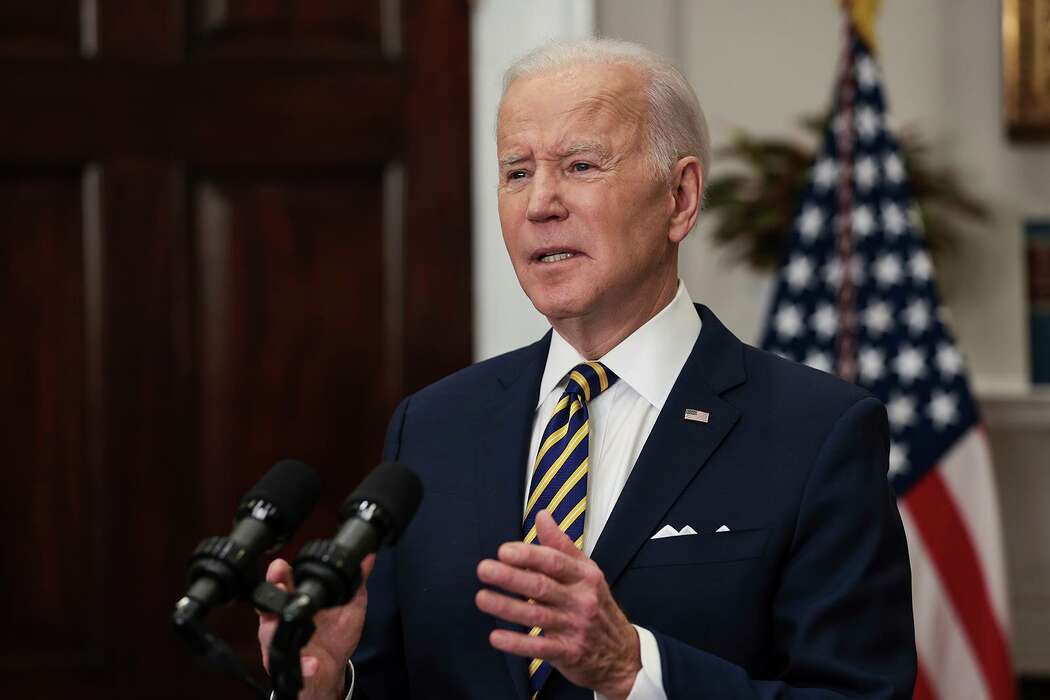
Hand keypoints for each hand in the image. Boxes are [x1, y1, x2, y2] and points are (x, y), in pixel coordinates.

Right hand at [257, 555, 375, 699]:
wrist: (333, 668)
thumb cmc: (336, 634)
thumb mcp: (350, 605)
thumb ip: (356, 582)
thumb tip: (368, 558)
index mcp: (297, 600)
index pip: (283, 582)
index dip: (278, 573)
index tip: (281, 566)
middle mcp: (283, 620)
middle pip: (269, 603)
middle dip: (272, 593)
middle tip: (280, 586)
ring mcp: (283, 643)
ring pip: (271, 634)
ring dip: (277, 628)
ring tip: (293, 620)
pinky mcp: (289, 666)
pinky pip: (293, 665)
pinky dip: (303, 665)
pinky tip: (312, 663)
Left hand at [475, 511, 640, 699]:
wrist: (622, 653)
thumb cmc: (597, 605)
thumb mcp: (587, 572)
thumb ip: (561, 545)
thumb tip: (541, 515)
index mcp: (585, 576)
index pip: (554, 562)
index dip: (528, 555)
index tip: (503, 551)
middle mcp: (581, 600)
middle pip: (541, 586)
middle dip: (510, 577)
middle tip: (484, 569)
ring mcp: (575, 627)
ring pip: (536, 615)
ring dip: (506, 607)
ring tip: (482, 598)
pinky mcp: (568, 652)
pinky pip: (539, 647)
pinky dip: (517, 643)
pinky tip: (496, 636)